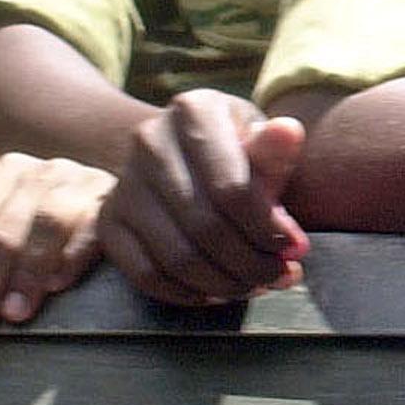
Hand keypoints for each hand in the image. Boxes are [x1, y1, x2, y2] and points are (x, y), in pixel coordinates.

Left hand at [0, 153, 115, 350]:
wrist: (131, 201)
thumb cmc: (53, 220)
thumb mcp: (9, 214)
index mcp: (11, 172)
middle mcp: (46, 172)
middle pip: (3, 232)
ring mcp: (83, 184)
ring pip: (44, 226)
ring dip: (26, 274)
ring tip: (13, 314)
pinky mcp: (117, 204)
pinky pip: (92, 229)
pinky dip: (72, 257)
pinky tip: (58, 286)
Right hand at [96, 91, 307, 306]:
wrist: (187, 154)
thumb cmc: (236, 151)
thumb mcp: (260, 142)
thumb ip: (275, 151)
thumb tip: (288, 132)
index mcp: (194, 110)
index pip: (231, 187)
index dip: (266, 229)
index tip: (294, 249)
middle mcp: (149, 141)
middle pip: (204, 226)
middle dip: (250, 263)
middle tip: (280, 275)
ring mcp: (123, 183)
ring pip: (176, 256)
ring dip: (224, 284)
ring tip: (256, 285)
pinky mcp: (110, 221)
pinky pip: (146, 274)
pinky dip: (186, 293)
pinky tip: (217, 293)